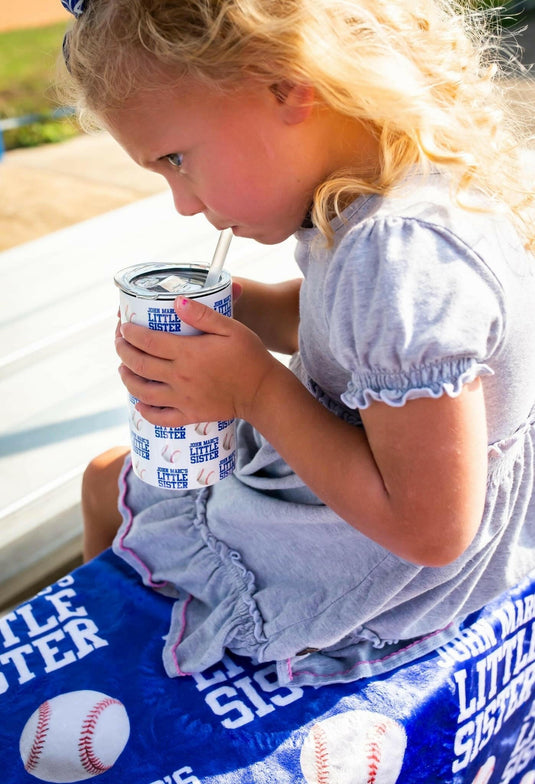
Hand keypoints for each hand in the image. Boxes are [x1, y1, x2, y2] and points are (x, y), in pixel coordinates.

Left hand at [115, 295, 277, 426]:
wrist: (263, 391)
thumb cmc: (250, 356)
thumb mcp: (231, 328)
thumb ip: (202, 315)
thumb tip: (176, 302)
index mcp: (188, 353)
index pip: (148, 341)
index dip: (130, 333)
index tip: (124, 326)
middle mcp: (180, 376)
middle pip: (139, 364)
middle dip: (123, 351)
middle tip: (119, 343)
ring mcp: (183, 398)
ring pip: (143, 391)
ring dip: (127, 379)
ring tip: (123, 369)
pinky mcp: (190, 415)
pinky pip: (160, 417)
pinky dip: (145, 412)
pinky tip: (139, 403)